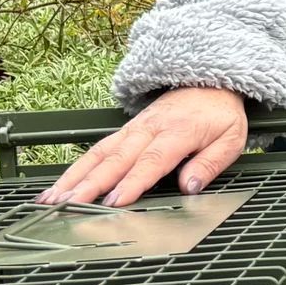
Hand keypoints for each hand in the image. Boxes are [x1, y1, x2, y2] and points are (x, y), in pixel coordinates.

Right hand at [35, 87, 249, 209]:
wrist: (209, 79)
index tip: (116, 202)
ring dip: (75, 176)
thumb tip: (189, 187)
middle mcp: (150, 129)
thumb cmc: (220, 113)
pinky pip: (98, 149)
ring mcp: (134, 128)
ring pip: (99, 153)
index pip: (152, 161)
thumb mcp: (231, 139)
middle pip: (116, 159)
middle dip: (91, 184)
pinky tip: (62, 185)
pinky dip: (77, 168)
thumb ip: (210, 164)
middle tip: (71, 205)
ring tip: (54, 198)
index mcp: (178, 132)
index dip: (132, 182)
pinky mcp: (125, 130)